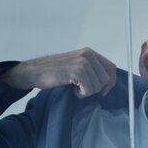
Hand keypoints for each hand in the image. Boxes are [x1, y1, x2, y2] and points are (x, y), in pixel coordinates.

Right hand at [0, 47, 115, 97]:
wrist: (35, 71)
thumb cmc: (54, 71)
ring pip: (97, 86)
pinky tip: (71, 90)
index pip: (111, 68)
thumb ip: (91, 69)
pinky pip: (88, 90)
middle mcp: (88, 55)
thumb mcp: (76, 65)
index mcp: (89, 53)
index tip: (102, 91)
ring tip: (74, 87)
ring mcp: (83, 63)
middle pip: (106, 79)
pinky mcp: (77, 72)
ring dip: (86, 92)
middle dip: (96, 89)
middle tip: (81, 89)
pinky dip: (81, 94)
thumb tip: (107, 82)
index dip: (110, 82)